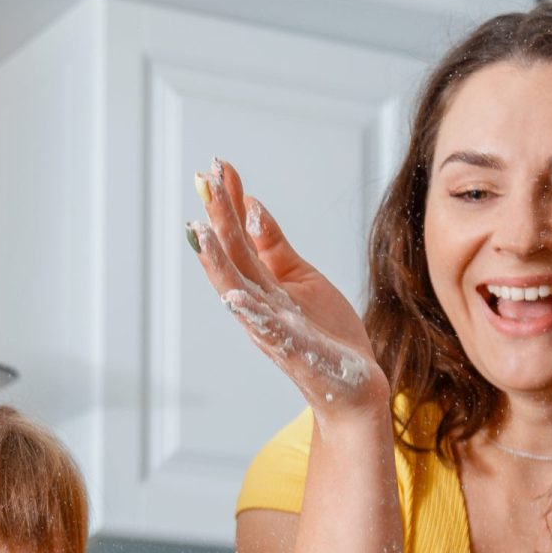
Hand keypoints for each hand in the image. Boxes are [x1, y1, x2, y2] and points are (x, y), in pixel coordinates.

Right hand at [187, 158, 388, 414]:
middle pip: (232, 256)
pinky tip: (235, 294)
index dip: (228, 204)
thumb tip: (252, 206)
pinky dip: (251, 313)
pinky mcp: (294, 351)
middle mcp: (258, 304)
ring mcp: (272, 328)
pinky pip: (269, 330)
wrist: (352, 386)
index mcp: (260, 285)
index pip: (238, 237)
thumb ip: (274, 246)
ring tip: (200, 231)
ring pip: (238, 290)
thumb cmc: (325, 334)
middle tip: (204, 178)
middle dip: (218, 218)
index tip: (217, 167)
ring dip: (217, 262)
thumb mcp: (301, 278)